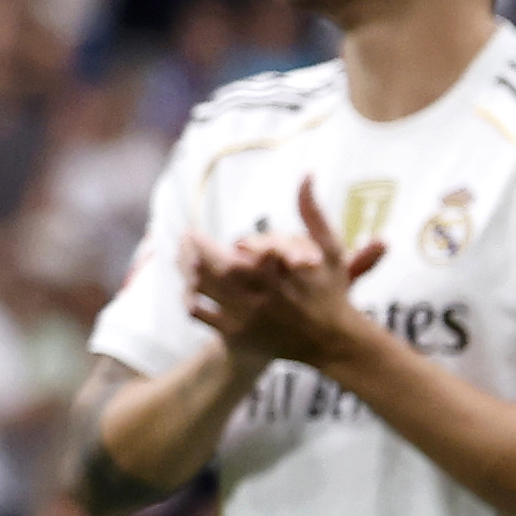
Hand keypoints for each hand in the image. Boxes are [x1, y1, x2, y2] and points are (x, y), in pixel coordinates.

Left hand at [178, 179, 391, 371]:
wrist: (332, 342)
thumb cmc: (331, 291)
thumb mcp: (331, 251)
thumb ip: (314, 213)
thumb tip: (306, 174)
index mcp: (280, 271)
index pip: (232, 249)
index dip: (206, 243)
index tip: (192, 233)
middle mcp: (261, 293)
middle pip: (211, 267)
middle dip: (191, 251)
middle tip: (184, 240)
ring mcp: (248, 316)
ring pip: (203, 288)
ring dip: (188, 271)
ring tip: (183, 259)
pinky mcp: (238, 334)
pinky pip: (201, 314)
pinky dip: (190, 299)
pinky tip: (191, 289)